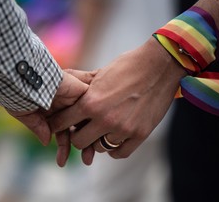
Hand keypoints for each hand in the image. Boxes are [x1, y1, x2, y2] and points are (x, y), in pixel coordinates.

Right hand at [6, 70, 94, 165]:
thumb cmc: (21, 94)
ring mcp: (74, 98)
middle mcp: (64, 105)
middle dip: (82, 145)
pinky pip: (93, 107)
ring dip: (90, 138)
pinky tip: (97, 138)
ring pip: (86, 121)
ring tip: (89, 157)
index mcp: (51, 110)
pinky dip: (95, 122)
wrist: (26, 77)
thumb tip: (47, 142)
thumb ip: (38, 127)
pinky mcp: (82, 91)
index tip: (61, 163)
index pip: (62, 130)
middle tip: (86, 161)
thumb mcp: (26, 114)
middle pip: (78, 128)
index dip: (64, 147)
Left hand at [49, 37, 186, 163]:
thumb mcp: (100, 73)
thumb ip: (80, 83)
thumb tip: (61, 80)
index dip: (58, 123)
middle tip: (81, 128)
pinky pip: (119, 153)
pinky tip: (113, 139)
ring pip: (99, 148)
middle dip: (77, 135)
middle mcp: (105, 119)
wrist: (160, 65)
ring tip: (101, 129)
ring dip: (97, 140)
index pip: (62, 122)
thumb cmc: (127, 66)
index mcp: (91, 102)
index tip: (60, 123)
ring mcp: (123, 129)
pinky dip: (114, 148)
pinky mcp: (140, 135)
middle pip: (78, 142)